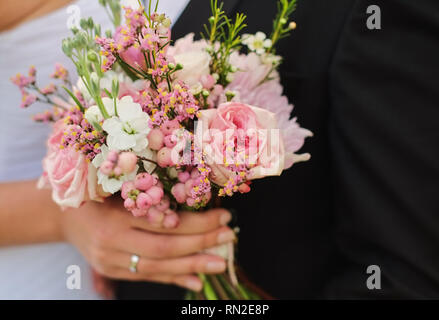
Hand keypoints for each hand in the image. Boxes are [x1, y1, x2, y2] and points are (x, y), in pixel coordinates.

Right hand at [60, 198, 233, 290]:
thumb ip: (150, 195)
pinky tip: (196, 281)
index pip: (166, 224)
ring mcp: (110, 261)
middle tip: (229, 237)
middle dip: (202, 243)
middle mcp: (112, 243)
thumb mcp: (120, 185)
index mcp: (116, 216)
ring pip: (158, 267)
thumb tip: (193, 199)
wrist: (62, 215)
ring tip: (220, 262)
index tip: (224, 215)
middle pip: (165, 247)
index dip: (198, 222)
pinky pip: (146, 277)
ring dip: (193, 265)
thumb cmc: (97, 192)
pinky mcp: (111, 271)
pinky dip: (173, 278)